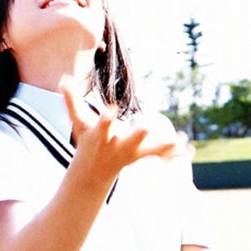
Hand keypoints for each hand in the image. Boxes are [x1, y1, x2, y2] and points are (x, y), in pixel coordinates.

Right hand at [62, 85, 184, 179]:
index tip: (112, 108)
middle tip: (148, 126)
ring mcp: (131, 152)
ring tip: (179, 141)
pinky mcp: (141, 155)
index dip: (107, 117)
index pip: (104, 125)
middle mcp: (118, 145)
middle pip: (130, 139)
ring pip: (149, 149)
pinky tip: (187, 149)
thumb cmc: (86, 141)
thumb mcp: (78, 122)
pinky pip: (158, 153)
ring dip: (163, 145)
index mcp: (103, 136)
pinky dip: (171, 152)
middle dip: (139, 134)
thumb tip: (63, 79)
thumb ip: (71, 101)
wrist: (94, 170)